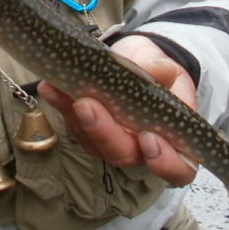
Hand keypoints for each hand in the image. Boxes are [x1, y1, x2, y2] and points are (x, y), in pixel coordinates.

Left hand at [37, 35, 198, 186]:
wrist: (137, 61)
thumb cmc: (159, 72)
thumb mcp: (165, 65)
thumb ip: (163, 70)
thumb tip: (162, 71)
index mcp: (173, 140)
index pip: (177, 168)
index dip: (164, 162)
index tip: (148, 138)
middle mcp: (140, 149)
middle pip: (123, 154)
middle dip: (104, 132)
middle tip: (87, 105)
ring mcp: (111, 141)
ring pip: (92, 141)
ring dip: (76, 118)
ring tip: (62, 90)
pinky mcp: (87, 129)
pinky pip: (72, 123)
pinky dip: (61, 104)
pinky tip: (51, 87)